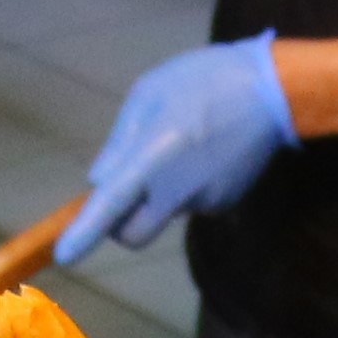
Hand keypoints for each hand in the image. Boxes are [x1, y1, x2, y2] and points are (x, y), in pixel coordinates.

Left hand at [60, 35, 293, 260]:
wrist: (274, 91)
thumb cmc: (204, 81)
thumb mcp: (149, 93)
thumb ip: (120, 141)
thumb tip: (100, 180)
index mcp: (151, 159)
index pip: (109, 207)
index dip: (84, 234)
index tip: (63, 256)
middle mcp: (176, 191)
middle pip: (134, 234)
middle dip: (120, 224)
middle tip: (123, 189)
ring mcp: (204, 201)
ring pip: (166, 210)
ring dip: (160, 190)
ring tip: (181, 141)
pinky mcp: (226, 201)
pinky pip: (192, 199)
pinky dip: (187, 183)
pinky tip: (205, 149)